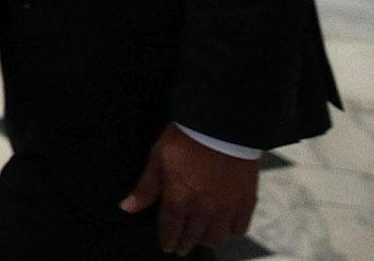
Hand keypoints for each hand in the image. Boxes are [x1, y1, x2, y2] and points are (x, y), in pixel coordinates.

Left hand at [119, 123, 258, 254]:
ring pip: (216, 238)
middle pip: (192, 236)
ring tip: (200, 238)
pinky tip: (224, 229)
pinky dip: (230, 232)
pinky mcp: (246, 201)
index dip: (167, 240)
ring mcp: (227, 207)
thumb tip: (127, 207)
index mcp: (179, 198)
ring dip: (206, 240)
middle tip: (181, 247)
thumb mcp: (158, 159)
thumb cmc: (185, 138)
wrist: (220, 125)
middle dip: (184, 244)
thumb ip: (145, 188)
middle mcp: (203, 208)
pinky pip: (239, 228)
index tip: (167, 246)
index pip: (170, 229)